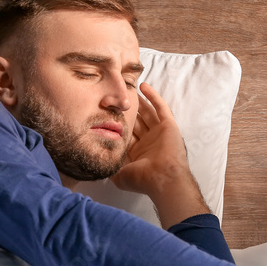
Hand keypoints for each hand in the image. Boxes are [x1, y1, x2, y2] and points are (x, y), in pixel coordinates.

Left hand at [111, 82, 189, 196]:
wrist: (162, 178)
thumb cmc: (142, 179)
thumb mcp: (120, 176)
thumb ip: (110, 168)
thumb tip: (98, 165)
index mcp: (138, 152)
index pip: (126, 133)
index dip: (117, 123)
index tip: (106, 111)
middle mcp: (148, 141)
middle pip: (136, 120)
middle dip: (127, 109)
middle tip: (117, 96)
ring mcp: (159, 133)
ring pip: (147, 112)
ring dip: (139, 101)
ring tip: (129, 88)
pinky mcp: (168, 125)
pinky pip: (160, 108)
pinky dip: (153, 97)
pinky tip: (144, 86)